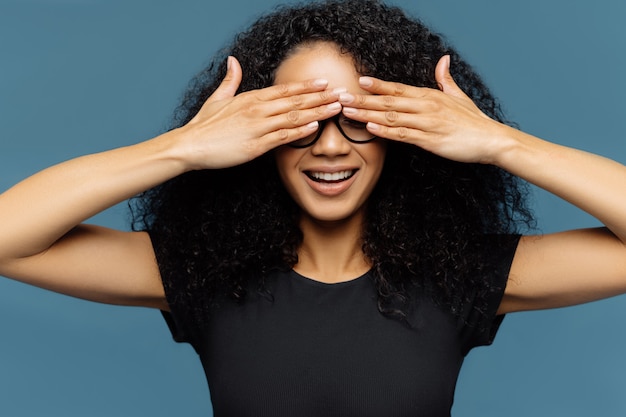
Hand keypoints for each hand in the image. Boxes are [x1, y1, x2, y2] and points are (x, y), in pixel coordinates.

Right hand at [176, 56, 342, 169]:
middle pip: (295, 101)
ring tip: (336, 108)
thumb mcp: (217, 98)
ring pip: (293, 116)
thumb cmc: (204, 125)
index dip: (306, 86)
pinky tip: (315, 127)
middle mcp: (257, 109)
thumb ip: (230, 80)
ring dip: (317, 112)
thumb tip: (233, 61)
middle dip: (320, 97)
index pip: (285, 89)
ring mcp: (257, 127)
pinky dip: (300, 131)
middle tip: (341, 94)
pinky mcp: (255, 145)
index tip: (324, 83)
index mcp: (250, 98)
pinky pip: (282, 137)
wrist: (190, 145)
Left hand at [338, 55, 510, 164]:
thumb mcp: (459, 96)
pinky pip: (403, 135)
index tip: (359, 81)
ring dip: (367, 114)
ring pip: (391, 117)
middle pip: (389, 101)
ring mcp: (427, 123)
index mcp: (430, 96)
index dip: (378, 85)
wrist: (491, 139)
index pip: (398, 88)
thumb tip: (444, 59)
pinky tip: (370, 128)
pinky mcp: (430, 141)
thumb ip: (446, 79)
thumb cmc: (474, 120)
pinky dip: (385, 131)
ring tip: (348, 111)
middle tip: (342, 97)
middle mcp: (426, 107)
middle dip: (364, 99)